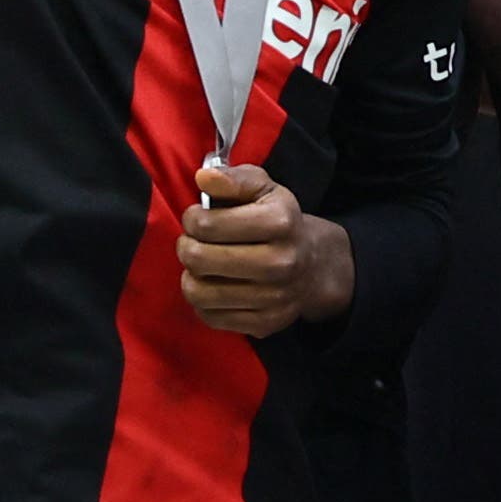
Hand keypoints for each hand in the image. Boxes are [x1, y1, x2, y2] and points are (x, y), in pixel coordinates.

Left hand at [179, 161, 352, 336]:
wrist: (313, 265)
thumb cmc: (278, 221)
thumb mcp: (264, 189)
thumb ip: (234, 179)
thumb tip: (203, 177)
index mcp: (281, 222)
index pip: (208, 225)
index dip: (192, 218)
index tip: (197, 217)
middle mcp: (280, 262)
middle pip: (200, 259)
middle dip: (186, 246)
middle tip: (192, 241)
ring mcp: (273, 297)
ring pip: (199, 292)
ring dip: (191, 275)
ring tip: (201, 263)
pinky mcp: (263, 323)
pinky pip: (209, 316)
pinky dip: (203, 300)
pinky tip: (214, 284)